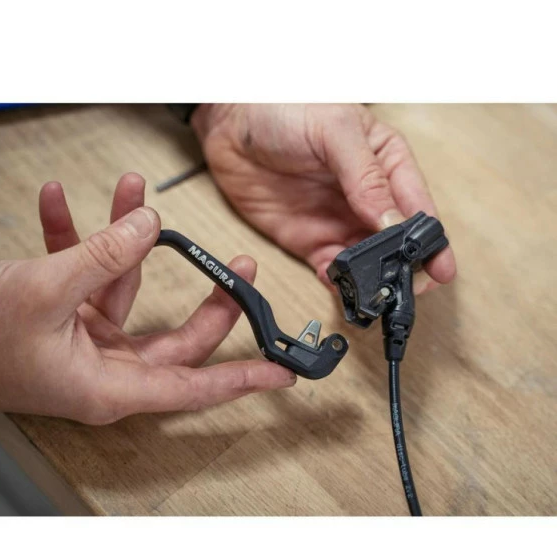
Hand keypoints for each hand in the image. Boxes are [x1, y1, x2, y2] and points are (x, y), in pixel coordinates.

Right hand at [0, 173, 295, 423]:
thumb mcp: (44, 291)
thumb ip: (103, 257)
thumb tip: (147, 227)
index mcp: (111, 385)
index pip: (195, 386)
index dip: (243, 378)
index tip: (281, 372)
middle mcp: (107, 368)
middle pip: (179, 335)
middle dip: (209, 294)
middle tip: (236, 263)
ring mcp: (88, 342)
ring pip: (130, 291)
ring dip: (127, 240)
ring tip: (136, 195)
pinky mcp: (66, 318)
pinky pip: (86, 277)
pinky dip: (77, 241)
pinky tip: (66, 204)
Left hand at [192, 104, 455, 293]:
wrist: (231, 123)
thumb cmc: (286, 109)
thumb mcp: (334, 130)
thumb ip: (365, 176)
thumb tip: (391, 220)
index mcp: (386, 163)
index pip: (417, 206)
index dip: (431, 239)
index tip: (440, 267)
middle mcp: (367, 198)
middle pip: (397, 242)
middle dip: (407, 268)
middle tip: (410, 290)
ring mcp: (339, 222)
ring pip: (368, 262)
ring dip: (374, 281)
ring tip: (375, 295)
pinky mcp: (310, 240)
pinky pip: (332, 269)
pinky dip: (338, 282)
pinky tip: (340, 285)